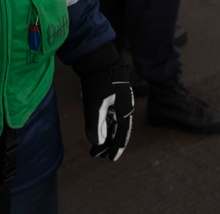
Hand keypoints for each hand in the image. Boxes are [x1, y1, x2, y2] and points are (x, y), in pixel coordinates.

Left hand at [74, 44, 133, 160]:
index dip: (117, 148)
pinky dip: (104, 126)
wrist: (99, 60)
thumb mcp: (95, 104)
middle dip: (108, 144)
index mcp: (124, 110)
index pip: (122, 134)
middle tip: (98, 155)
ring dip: (105, 136)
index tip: (111, 159)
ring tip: (95, 147)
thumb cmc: (98, 81)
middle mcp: (124, 108)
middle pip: (118, 131)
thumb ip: (95, 125)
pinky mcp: (112, 98)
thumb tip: (98, 143)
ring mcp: (118, 102)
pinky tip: (98, 130)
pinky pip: (110, 116)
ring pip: (113, 124)